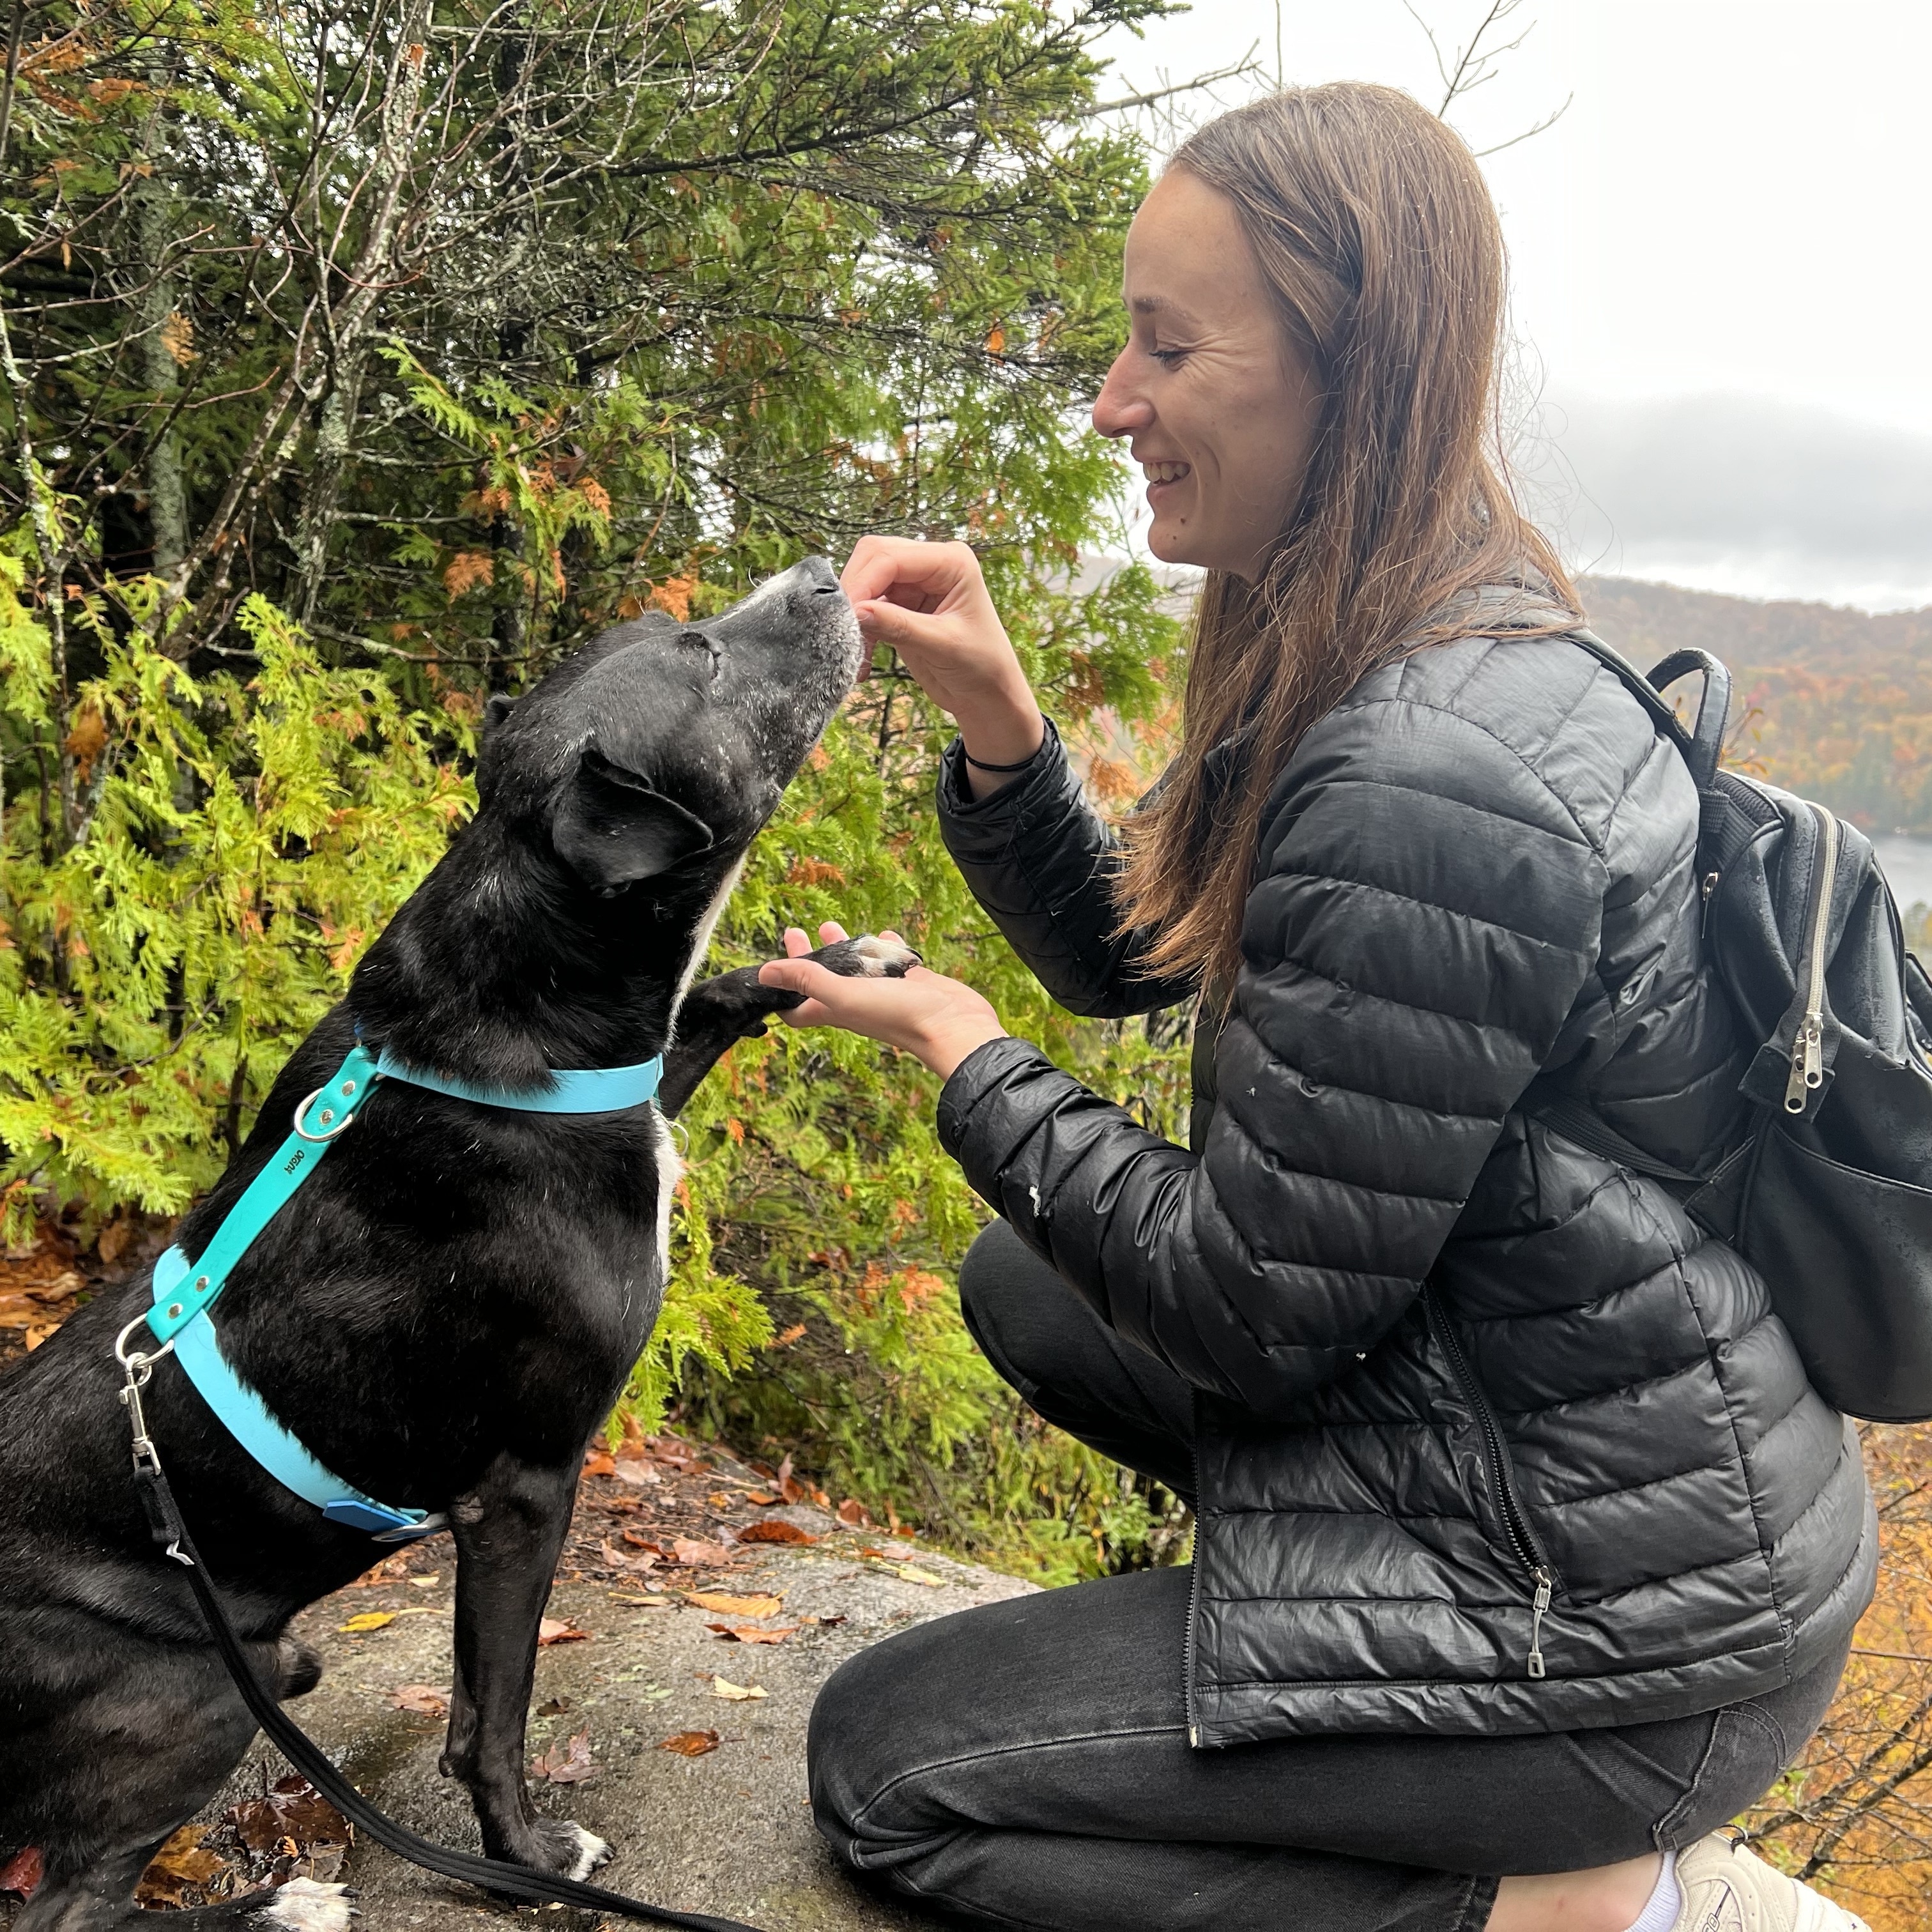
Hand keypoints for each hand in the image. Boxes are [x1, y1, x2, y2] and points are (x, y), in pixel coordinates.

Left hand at [759, 922, 1007, 1080]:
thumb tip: (765, 973)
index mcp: (836, 1009)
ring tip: (830, 924)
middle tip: (795, 930)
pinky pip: (892, 960)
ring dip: (843, 946)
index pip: (798, 1007)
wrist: (954, 1025)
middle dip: (807, 955)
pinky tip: (884, 933)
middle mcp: (857, 1001)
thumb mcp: (846, 995)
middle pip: (823, 979)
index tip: (767, 971)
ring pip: (857, 967)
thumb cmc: (899, 1015)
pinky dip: (885, 945)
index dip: (780, 992)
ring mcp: (885, 990)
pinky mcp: (910, 981)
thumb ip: (808, 981)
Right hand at [840, 537, 1043, 782]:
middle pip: (873, 557)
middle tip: (841, 627)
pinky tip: (860, 657)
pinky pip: (867, 605)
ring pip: (866, 580)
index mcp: (951, 561)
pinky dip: (859, 628)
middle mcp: (932, 564)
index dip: (863, 582)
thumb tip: (855, 612)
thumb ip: (899, 625)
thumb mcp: (942, 645)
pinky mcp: (901, 605)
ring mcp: (915, 583)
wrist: (987, 695)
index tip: (845, 616)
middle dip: (855, 590)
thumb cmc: (982, 667)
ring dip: (853, 611)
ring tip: (851, 647)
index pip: (892, 557)